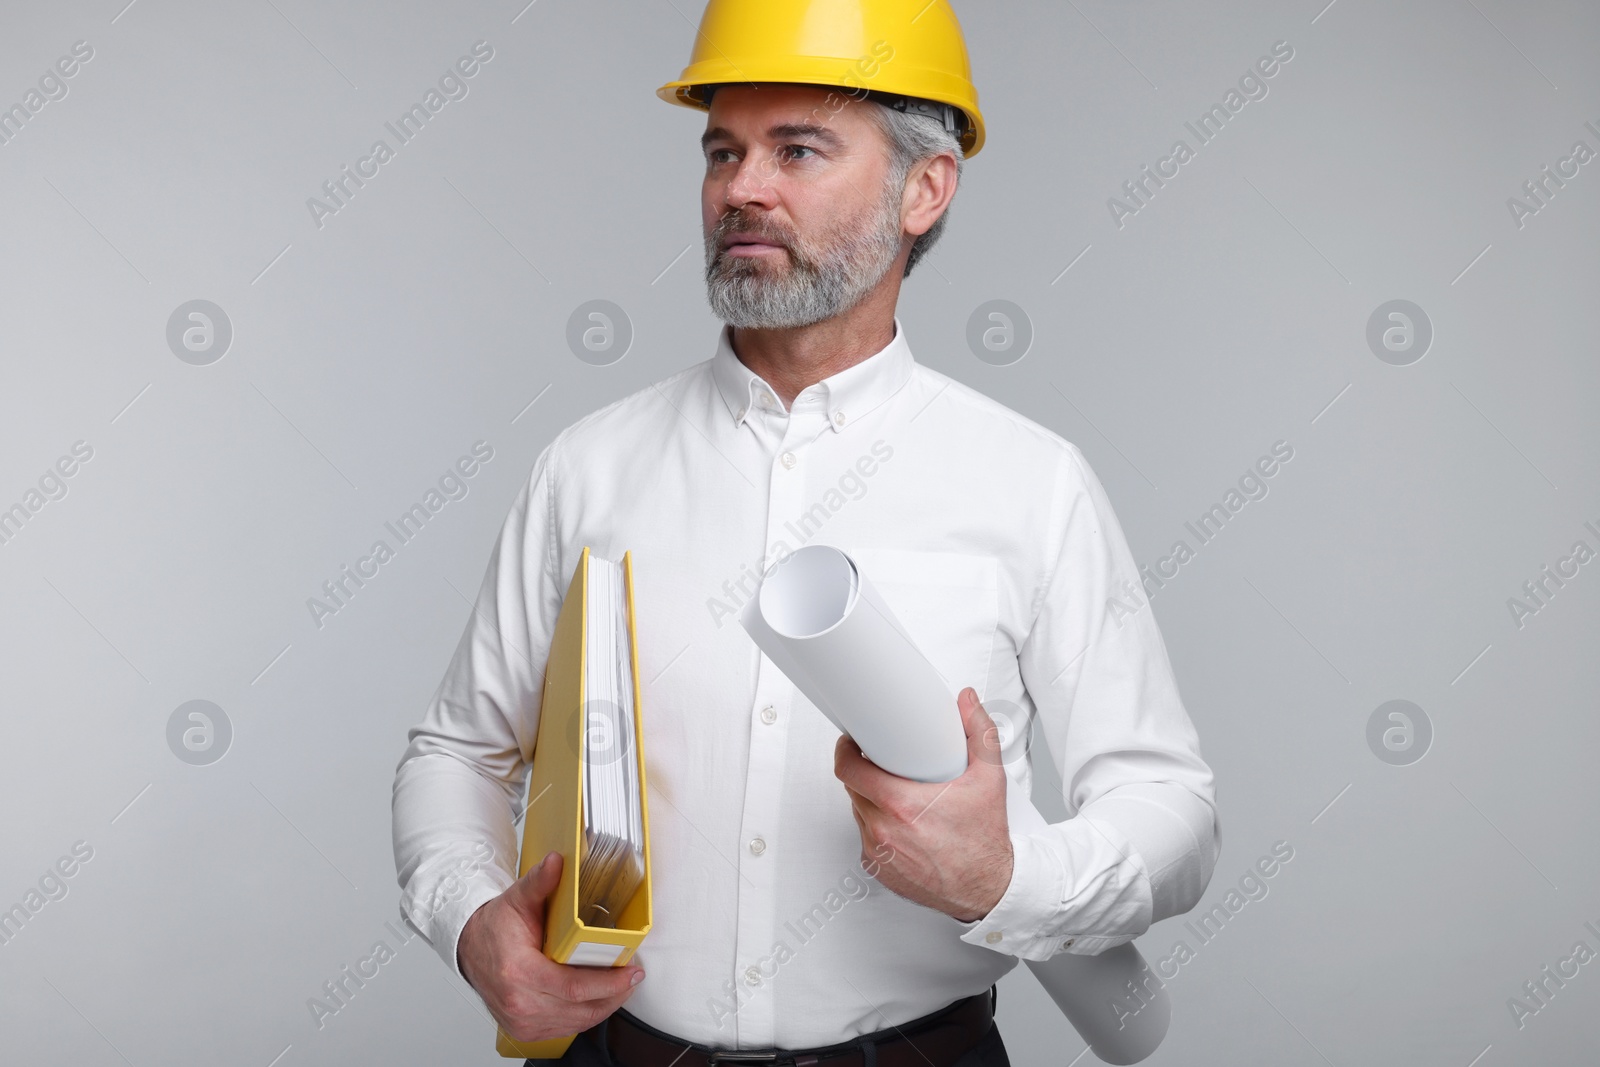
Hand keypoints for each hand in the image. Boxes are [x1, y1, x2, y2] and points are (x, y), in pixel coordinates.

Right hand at [457, 851, 643, 1043]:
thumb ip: (540, 882)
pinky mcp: (524, 1030)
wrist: (469, 949)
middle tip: (633, 977)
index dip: (609, 982)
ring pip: (576, 1022)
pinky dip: (586, 1014)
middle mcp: (519, 1002)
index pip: (573, 987)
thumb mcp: (516, 899)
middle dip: (615, 994)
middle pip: (580, 1008)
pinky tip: (599, 998)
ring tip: (622, 986)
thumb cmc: (493, 928)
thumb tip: (557, 861)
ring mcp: (521, 1021)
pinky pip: (565, 1028)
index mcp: (518, 972)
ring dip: (605, 1006)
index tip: (630, 972)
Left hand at [834, 687, 1013, 921]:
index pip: (848, 770)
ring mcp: (878, 853)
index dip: (845, 751)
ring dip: (872, 801)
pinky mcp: (879, 869)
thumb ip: (978, 732)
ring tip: (899, 796)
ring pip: (859, 812)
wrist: (988, 890)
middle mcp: (883, 831)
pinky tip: (902, 825)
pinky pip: (867, 838)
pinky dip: (879, 828)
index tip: (852, 742)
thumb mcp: (989, 779)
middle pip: (853, 789)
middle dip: (866, 774)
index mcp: (901, 805)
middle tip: (887, 767)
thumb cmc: (985, 840)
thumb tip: (966, 701)